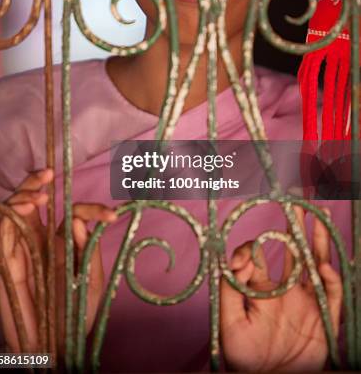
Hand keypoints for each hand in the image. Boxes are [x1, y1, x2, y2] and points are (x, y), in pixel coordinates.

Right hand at [0, 169, 116, 352]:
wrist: (53, 349)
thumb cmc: (74, 316)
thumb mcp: (91, 285)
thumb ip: (87, 253)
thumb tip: (78, 221)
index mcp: (64, 243)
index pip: (74, 215)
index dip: (91, 209)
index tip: (110, 215)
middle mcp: (42, 240)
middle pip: (35, 202)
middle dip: (38, 183)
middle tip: (48, 174)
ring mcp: (22, 249)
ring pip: (16, 211)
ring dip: (23, 194)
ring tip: (38, 194)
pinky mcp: (6, 262)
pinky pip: (4, 232)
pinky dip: (12, 214)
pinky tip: (26, 206)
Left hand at [220, 206, 341, 371]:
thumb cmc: (244, 358)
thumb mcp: (229, 321)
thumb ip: (230, 288)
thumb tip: (237, 258)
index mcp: (263, 289)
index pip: (259, 256)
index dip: (250, 249)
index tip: (244, 257)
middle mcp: (287, 291)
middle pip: (294, 251)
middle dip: (297, 226)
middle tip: (299, 202)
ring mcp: (307, 303)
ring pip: (315, 264)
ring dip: (318, 240)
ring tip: (319, 215)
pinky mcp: (324, 318)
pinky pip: (332, 294)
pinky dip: (331, 278)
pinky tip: (321, 264)